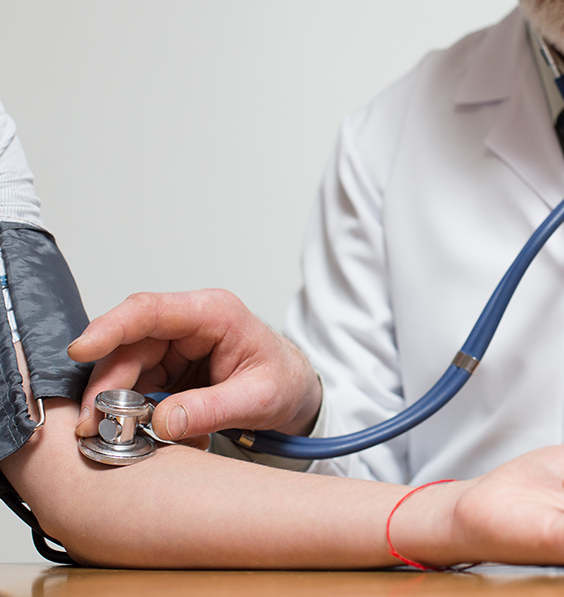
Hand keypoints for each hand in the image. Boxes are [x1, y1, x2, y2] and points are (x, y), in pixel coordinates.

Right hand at [70, 290, 322, 445]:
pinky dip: (132, 413)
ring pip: (125, 369)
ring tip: (116, 437)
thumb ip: (211, 409)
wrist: (296, 393)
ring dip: (114, 403)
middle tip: (93, 425)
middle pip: (128, 346)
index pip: (151, 311)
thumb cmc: (284, 381)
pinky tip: (143, 434)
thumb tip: (163, 421)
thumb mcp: (258, 399)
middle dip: (106, 386)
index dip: (111, 327)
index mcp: (214, 313)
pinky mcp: (168, 369)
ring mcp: (175, 346)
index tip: (82, 350)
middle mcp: (188, 324)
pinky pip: (135, 388)